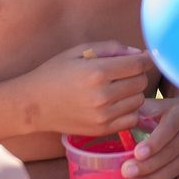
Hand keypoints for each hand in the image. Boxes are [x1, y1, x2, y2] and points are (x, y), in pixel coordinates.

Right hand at [23, 41, 153, 136]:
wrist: (33, 105)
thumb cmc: (55, 72)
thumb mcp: (79, 51)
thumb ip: (112, 48)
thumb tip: (139, 53)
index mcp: (97, 72)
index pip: (138, 64)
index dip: (145, 58)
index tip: (142, 57)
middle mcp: (102, 96)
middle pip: (141, 82)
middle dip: (137, 74)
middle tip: (124, 72)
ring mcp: (102, 116)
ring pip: (139, 100)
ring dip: (134, 92)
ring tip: (118, 88)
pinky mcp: (101, 130)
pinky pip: (132, 119)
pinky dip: (130, 110)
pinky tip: (117, 103)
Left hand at [124, 96, 178, 178]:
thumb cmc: (166, 114)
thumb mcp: (156, 107)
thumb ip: (138, 111)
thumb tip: (116, 119)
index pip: (168, 130)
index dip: (154, 143)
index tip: (137, 153)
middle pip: (169, 154)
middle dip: (146, 166)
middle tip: (125, 173)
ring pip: (174, 171)